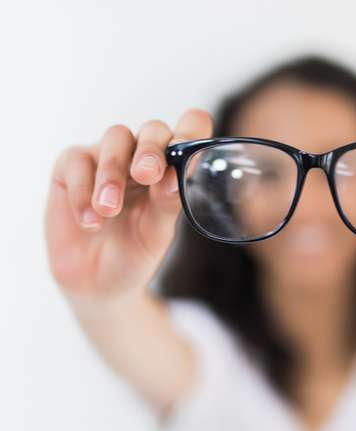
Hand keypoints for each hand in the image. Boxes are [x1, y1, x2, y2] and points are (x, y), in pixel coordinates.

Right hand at [45, 108, 213, 307]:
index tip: (185, 152)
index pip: (190, 130)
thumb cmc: (135, 252)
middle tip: (145, 175)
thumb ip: (168, 203)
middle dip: (150, 150)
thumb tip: (175, 176)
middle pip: (152, 130)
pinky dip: (82, 191)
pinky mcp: (71, 167)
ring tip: (109, 210)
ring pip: (115, 139)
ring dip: (112, 174)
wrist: (98, 282)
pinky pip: (76, 161)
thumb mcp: (157, 233)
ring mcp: (107, 158)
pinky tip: (89, 222)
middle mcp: (142, 156)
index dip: (191, 131)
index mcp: (173, 168)